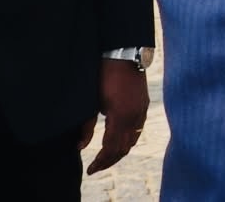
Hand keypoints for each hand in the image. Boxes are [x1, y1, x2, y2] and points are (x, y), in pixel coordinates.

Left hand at [81, 58, 149, 174]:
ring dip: (120, 151)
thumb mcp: (92, 102)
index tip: (90, 169)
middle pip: (124, 148)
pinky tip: (120, 142)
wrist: (124, 54)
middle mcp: (134, 116)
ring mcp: (142, 110)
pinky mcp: (144, 105)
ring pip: (133, 140)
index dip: (100, 161)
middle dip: (110, 160)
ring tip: (107, 158)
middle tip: (96, 168)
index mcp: (120, 116)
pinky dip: (129, 140)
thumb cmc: (104, 76)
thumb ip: (86, 126)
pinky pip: (139, 129)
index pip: (111, 148)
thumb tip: (80, 147)